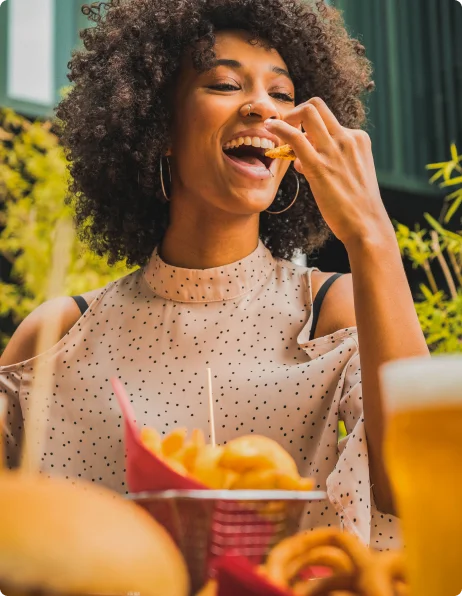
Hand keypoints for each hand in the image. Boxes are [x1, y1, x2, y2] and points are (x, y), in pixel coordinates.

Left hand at [264, 97, 393, 248]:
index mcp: (358, 139)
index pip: (329, 119)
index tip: (303, 144)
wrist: (366, 224)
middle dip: (297, 112)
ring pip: (308, 112)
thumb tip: (300, 159)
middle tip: (285, 127)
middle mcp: (347, 138)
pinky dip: (279, 128)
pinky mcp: (319, 166)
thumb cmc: (356, 206)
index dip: (311, 129)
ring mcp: (334, 150)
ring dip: (287, 118)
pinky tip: (268, 127)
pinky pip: (296, 137)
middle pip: (318, 106)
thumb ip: (329, 162)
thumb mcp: (350, 174)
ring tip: (273, 130)